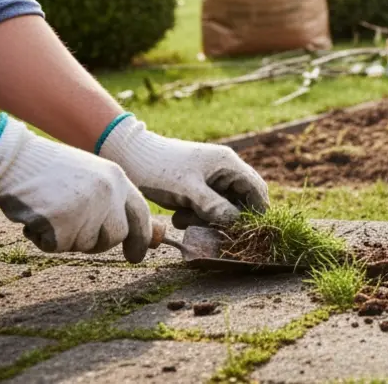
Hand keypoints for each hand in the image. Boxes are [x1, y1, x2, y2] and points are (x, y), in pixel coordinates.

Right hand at [0, 114, 151, 261]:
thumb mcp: (90, 177)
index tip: (136, 256)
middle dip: (97, 242)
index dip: (141, 238)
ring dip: (66, 237)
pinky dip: (44, 239)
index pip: (140, 214)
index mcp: (116, 178)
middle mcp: (107, 192)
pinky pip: (58, 247)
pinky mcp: (62, 222)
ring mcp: (86, 207)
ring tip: (50, 211)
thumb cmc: (49, 170)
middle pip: (115, 236)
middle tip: (73, 230)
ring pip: (84, 244)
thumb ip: (110, 200)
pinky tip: (36, 217)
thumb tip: (129, 234)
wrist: (15, 160)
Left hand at [99, 115, 269, 228]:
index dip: (256, 212)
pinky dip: (197, 215)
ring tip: (183, 219)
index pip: (256, 190)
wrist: (130, 155)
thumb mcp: (186, 189)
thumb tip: (237, 221)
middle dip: (227, 218)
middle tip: (209, 228)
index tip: (247, 232)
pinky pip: (208, 205)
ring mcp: (211, 177)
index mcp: (228, 164)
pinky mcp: (198, 185)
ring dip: (208, 218)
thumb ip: (213, 206)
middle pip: (241, 200)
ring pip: (224, 205)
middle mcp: (224, 169)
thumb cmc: (159, 168)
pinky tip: (179, 215)